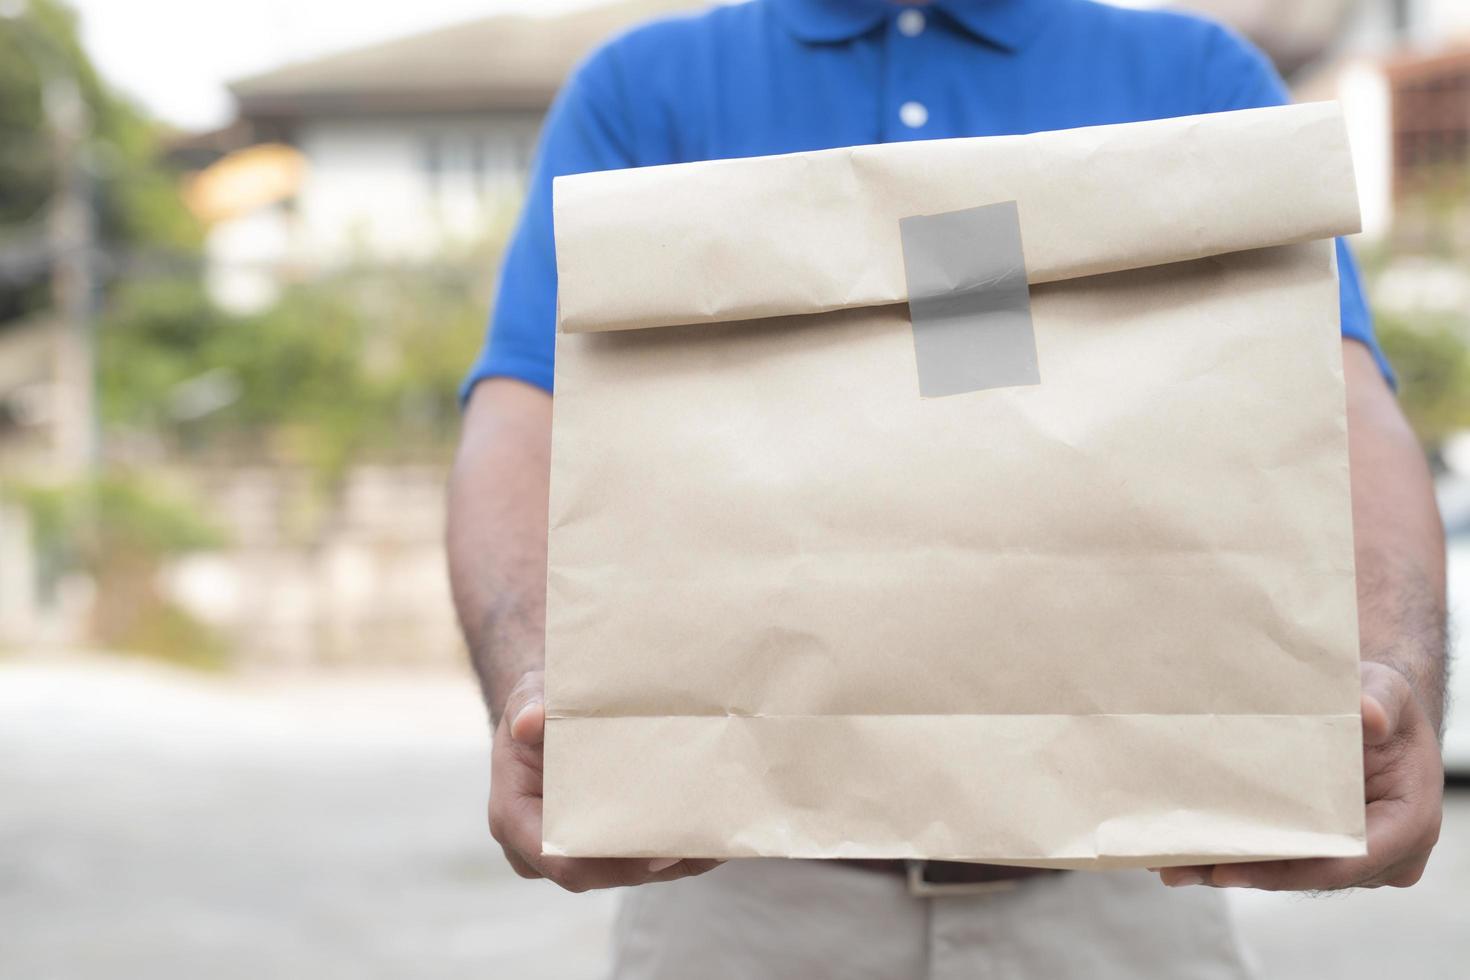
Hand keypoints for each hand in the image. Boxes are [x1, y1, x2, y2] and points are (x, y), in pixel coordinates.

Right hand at [488, 669, 722, 890]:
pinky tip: (709, 844)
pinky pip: (634, 863)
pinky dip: (671, 856)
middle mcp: (538, 845)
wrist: (549, 714)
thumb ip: (529, 704)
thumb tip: (529, 722)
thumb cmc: (540, 703)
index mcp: (513, 815)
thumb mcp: (530, 694)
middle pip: (596, 871)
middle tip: (694, 845)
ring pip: (621, 872)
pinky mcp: (597, 848)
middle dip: (646, 864)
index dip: (606, 860)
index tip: (652, 852)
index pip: (557, 855)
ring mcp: (570, 850)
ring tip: (712, 844)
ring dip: (666, 863)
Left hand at [1158, 662, 1442, 890]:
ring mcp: (1356, 857)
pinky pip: (1284, 859)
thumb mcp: (1386, 689)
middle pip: (1310, 874)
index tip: (1233, 865)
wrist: (1375, 707)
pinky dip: (1242, 856)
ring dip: (1234, 868)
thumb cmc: (1382, 699)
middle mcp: (1386, 851)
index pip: (1348, 859)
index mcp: (1409, 821)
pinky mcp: (1326, 849)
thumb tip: (1370, 715)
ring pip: (1292, 872)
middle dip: (1247, 871)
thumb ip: (1380, 700)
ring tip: (1173, 866)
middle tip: (1183, 866)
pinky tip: (1191, 856)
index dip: (1289, 868)